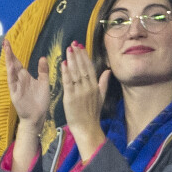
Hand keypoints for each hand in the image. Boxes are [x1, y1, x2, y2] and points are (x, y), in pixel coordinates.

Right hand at [4, 39, 49, 171]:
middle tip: (6, 42)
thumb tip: (43, 57)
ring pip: (11, 70)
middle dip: (9, 53)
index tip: (10, 42)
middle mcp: (19, 79)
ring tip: (6, 50)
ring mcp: (16, 86)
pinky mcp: (15, 93)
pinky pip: (12, 82)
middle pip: (12, 63)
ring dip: (8, 60)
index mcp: (25, 76)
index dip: (13, 53)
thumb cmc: (40, 101)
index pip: (18, 62)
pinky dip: (11, 74)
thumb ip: (43, 70)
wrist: (38, 117)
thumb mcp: (44, 83)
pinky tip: (10, 67)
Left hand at [61, 41, 109, 158]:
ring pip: (75, 73)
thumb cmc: (92, 114)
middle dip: (78, 55)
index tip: (80, 46)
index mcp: (95, 86)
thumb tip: (108, 71)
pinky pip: (68, 82)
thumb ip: (103, 83)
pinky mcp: (71, 97)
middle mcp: (88, 87)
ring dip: (71, 60)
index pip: (90, 67)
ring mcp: (79, 92)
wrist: (87, 128)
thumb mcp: (101, 97)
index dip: (85, 56)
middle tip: (73, 43)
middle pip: (83, 68)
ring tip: (68, 50)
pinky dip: (66, 73)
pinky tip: (63, 64)